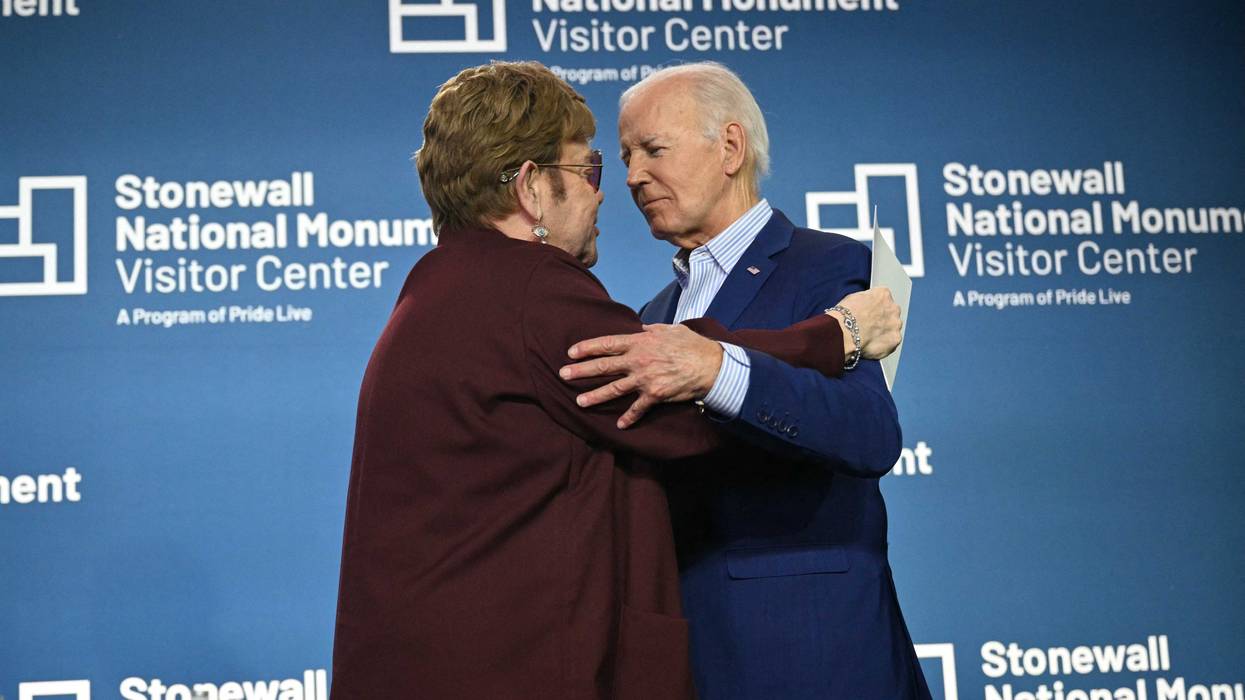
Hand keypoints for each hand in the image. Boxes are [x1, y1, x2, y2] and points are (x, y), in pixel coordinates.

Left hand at [560, 324, 722, 428]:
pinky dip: (629, 418)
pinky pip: (638, 409)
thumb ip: (651, 330)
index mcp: (640, 342)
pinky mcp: (655, 395)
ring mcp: (645, 379)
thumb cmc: (691, 345)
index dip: (587, 348)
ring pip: (614, 389)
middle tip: (563, 374)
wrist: (710, 365)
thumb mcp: (669, 329)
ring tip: (579, 402)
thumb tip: (640, 328)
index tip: (571, 352)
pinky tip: (619, 425)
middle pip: (604, 366)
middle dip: (581, 371)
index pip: (607, 344)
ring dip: (595, 396)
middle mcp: (638, 360)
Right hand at [828, 288, 901, 359]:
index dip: (875, 307)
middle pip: (891, 313)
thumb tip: (865, 306)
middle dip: (883, 319)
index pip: (883, 298)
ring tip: (869, 337)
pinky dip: (883, 345)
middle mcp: (893, 308)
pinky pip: (891, 343)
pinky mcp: (895, 339)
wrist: (845, 332)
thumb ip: (866, 301)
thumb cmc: (845, 316)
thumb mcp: (853, 298)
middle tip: (869, 326)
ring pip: (893, 328)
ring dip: (884, 332)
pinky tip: (872, 345)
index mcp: (883, 294)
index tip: (869, 313)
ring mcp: (896, 324)